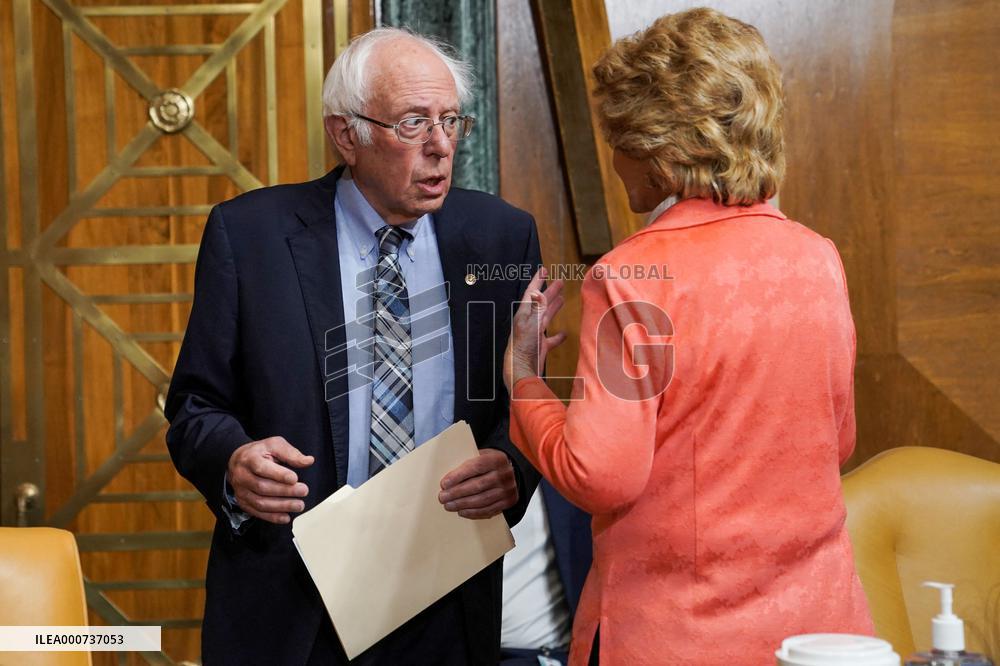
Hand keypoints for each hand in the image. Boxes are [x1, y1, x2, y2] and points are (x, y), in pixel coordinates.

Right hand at [227, 436, 313, 523]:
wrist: (238, 461)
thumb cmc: (260, 452)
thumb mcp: (275, 445)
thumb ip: (291, 453)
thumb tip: (308, 461)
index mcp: (249, 458)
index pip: (262, 468)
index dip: (279, 475)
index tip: (295, 478)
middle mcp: (242, 476)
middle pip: (262, 487)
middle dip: (285, 491)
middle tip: (304, 491)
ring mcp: (241, 491)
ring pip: (260, 502)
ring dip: (281, 506)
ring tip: (299, 505)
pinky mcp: (243, 502)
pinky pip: (257, 512)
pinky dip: (272, 517)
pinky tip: (286, 517)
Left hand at [438, 449, 517, 518]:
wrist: (510, 471)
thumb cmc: (489, 463)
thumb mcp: (481, 455)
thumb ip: (467, 463)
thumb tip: (447, 479)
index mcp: (497, 459)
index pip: (476, 467)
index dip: (458, 476)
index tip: (444, 484)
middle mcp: (505, 474)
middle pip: (477, 486)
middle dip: (457, 493)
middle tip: (442, 497)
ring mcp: (508, 489)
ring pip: (481, 500)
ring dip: (462, 504)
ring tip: (449, 506)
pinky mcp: (508, 502)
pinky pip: (488, 510)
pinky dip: (473, 512)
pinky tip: (462, 511)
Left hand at [503, 267, 566, 391]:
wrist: (521, 371)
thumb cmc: (523, 347)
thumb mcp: (531, 324)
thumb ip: (536, 308)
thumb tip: (538, 292)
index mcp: (524, 314)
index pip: (531, 293)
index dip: (537, 281)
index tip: (543, 270)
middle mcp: (529, 322)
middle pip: (541, 303)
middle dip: (550, 292)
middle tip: (560, 281)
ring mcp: (535, 335)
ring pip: (546, 318)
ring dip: (553, 308)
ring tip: (562, 299)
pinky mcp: (540, 347)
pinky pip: (551, 339)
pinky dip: (558, 335)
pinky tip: (564, 333)